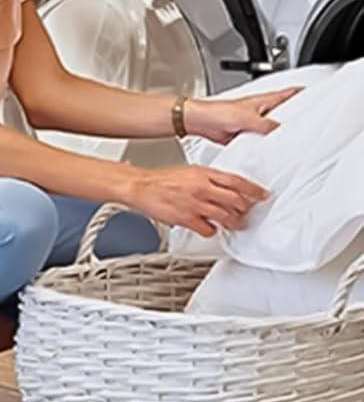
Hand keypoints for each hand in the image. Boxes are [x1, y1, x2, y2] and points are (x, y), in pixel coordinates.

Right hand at [127, 165, 268, 237]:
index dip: (254, 190)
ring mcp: (196, 204)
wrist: (139, 186)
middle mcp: (202, 188)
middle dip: (246, 209)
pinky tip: (208, 227)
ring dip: (233, 222)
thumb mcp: (188, 171)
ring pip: (227, 217)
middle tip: (247, 212)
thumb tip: (226, 187)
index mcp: (203, 173)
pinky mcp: (188, 219)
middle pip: (237, 201)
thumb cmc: (160, 180)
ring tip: (233, 223)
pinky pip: (209, 230)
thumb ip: (208, 179)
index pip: (237, 181)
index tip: (262, 195)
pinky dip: (211, 230)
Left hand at [185, 87, 303, 144]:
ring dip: (282, 133)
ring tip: (297, 140)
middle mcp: (260, 110)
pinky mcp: (246, 133)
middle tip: (313, 124)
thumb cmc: (216, 112)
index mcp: (263, 100)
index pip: (288, 94)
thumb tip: (282, 131)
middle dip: (298, 117)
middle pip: (285, 112)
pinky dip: (269, 144)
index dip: (303, 93)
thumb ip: (266, 125)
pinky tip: (274, 151)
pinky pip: (263, 139)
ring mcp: (254, 122)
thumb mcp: (247, 118)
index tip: (318, 95)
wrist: (199, 122)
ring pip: (275, 127)